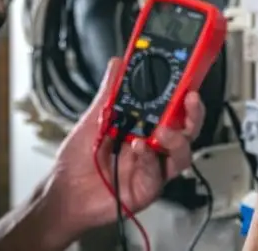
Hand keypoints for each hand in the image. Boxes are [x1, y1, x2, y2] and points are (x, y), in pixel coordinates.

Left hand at [43, 57, 205, 239]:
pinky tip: (138, 148)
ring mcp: (152, 169)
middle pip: (186, 131)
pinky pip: (158, 173)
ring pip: (182, 154)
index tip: (186, 79)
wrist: (64, 193)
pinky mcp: (147, 188)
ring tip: (160, 130)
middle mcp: (152, 147)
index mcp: (143, 127)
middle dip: (193, 114)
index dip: (183, 95)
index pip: (172, 110)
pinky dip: (149, 158)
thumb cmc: (78, 160)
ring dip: (176, 138)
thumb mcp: (93, 119)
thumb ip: (109, 92)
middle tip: (188, 100)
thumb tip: (118, 64)